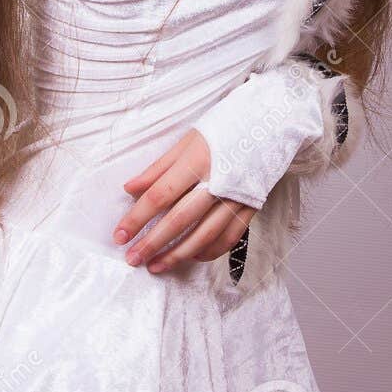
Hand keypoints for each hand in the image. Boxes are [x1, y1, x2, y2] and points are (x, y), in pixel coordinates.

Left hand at [113, 128, 256, 273]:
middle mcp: (217, 182)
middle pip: (179, 220)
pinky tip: (190, 257)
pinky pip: (228, 238)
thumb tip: (129, 189)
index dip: (137, 218)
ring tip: (155, 266)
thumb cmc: (225, 128)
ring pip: (204, 236)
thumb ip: (158, 168)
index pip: (160, 195)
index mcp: (197, 161)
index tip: (120, 235)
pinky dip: (208, 252)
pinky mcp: (250, 208)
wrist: (271, 124)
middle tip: (133, 258)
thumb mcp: (188, 141)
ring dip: (177, 255)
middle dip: (153, 243)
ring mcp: (236, 197)